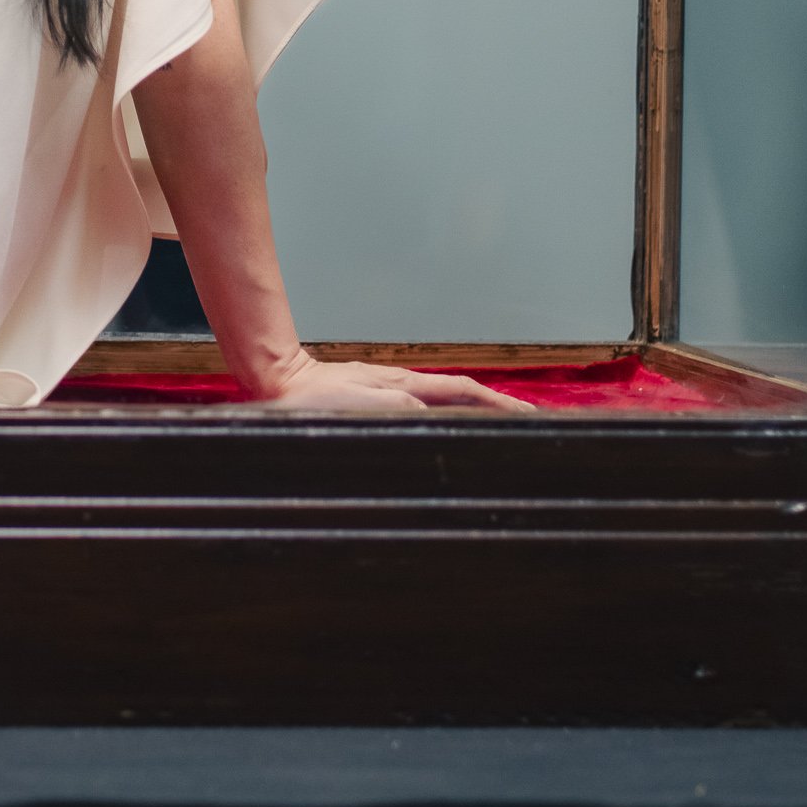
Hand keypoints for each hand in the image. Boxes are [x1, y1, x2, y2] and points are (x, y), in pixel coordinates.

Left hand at [259, 351, 535, 416]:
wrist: (279, 384)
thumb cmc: (311, 401)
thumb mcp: (363, 407)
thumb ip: (402, 409)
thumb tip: (437, 412)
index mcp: (405, 387)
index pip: (464, 393)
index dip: (499, 404)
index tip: (528, 414)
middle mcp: (402, 386)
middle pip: (460, 394)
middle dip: (495, 405)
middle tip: (525, 420)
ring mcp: (389, 390)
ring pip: (442, 399)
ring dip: (473, 409)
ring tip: (497, 422)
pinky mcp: (374, 397)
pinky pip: (422, 405)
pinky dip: (445, 412)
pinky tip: (445, 422)